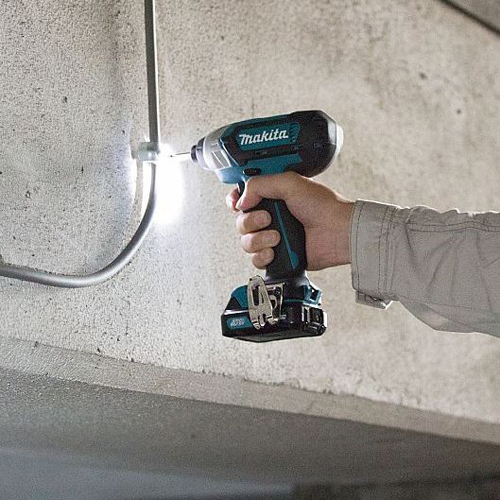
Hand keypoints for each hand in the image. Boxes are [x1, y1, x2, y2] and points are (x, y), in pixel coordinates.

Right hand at [226, 172, 353, 269]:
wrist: (338, 232)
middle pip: (240, 221)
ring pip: (246, 242)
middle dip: (250, 221)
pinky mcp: (277, 256)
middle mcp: (271, 216)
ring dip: (258, 239)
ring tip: (277, 237)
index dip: (235, 202)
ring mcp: (273, 237)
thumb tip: (241, 200)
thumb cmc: (324, 206)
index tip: (238, 204)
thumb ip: (259, 184)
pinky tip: (274, 251)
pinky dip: (262, 256)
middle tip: (268, 218)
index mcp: (273, 196)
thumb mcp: (289, 182)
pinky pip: (256, 259)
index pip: (242, 198)